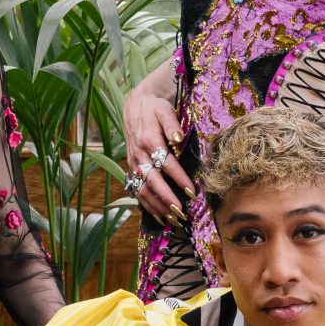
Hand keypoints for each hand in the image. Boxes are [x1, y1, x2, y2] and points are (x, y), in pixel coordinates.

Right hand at [123, 84, 193, 225]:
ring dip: (157, 206)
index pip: (166, 164)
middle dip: (167, 199)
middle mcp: (139, 156)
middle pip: (152, 182)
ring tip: (173, 220)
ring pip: (143, 190)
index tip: (192, 192)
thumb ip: (171, 124)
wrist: (135, 106)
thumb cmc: (155, 108)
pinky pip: (138, 191)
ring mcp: (134, 164)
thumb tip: (178, 138)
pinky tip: (160, 216)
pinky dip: (148, 205)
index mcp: (149, 141)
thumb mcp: (164, 109)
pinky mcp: (132, 169)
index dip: (179, 179)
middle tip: (182, 213)